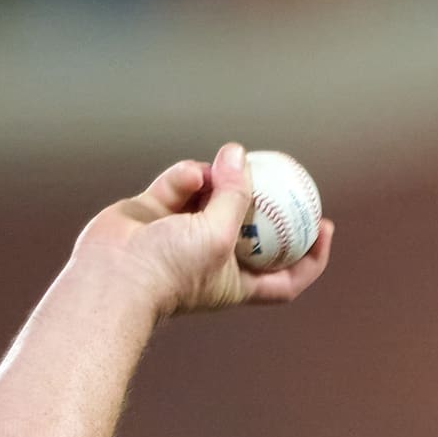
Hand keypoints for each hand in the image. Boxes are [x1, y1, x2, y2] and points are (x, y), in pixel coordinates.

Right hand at [69, 142, 333, 318]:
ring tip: (224, 166)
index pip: (287, 278)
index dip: (311, 257)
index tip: (326, 227)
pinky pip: (180, 186)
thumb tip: (239, 153)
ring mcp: (183, 235)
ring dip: (221, 181)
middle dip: (267, 204)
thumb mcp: (220, 235)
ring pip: (214, 199)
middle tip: (286, 175)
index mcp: (238, 283)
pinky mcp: (155, 213)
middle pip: (253, 230)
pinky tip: (189, 174)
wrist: (112, 275)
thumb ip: (235, 195)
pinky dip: (186, 177)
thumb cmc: (173, 269)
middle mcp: (213, 260)